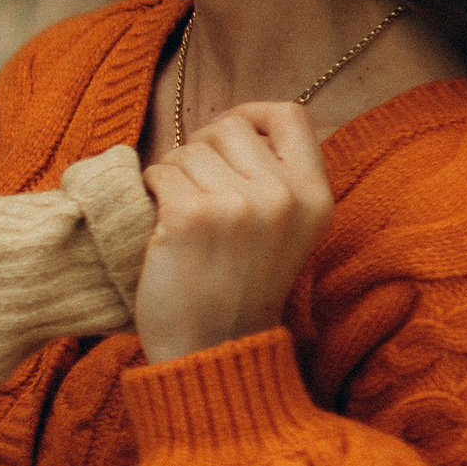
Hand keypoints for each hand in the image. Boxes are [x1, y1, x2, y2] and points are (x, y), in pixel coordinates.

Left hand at [136, 100, 334, 363]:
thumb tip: (232, 121)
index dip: (251, 115)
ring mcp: (238, 206)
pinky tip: (161, 222)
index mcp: (315, 196)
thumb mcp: (286, 231)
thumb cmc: (240, 288)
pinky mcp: (191, 216)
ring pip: (188, 149)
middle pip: (229, 127)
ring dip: (173, 173)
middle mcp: (283, 197)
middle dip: (201, 149)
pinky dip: (151, 190)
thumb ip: (276, 178)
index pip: (289, 115)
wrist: (213, 350)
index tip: (227, 137)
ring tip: (179, 214)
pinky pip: (159, 171)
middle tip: (193, 189)